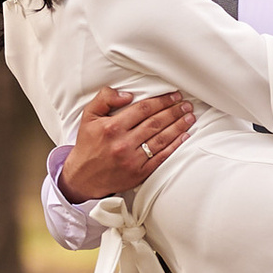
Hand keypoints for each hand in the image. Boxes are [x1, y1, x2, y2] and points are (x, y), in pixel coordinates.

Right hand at [63, 84, 193, 203]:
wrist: (83, 177)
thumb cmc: (88, 144)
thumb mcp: (89, 116)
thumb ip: (105, 98)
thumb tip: (127, 95)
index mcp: (111, 127)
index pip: (143, 109)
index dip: (161, 101)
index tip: (174, 96)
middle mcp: (123, 143)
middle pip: (155, 123)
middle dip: (174, 112)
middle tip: (186, 105)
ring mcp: (132, 160)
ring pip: (161, 139)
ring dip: (178, 126)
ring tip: (189, 117)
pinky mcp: (138, 173)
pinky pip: (161, 157)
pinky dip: (174, 146)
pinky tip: (184, 136)